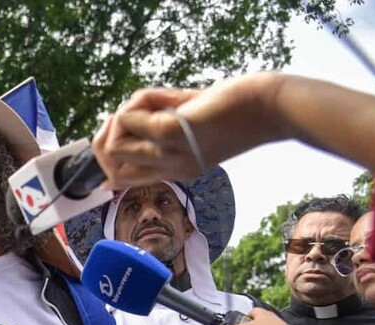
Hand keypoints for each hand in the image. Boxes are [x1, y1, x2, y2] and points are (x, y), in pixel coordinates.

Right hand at [93, 73, 284, 189]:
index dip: (105, 165)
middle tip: (127, 111)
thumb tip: (119, 118)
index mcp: (177, 171)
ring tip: (154, 100)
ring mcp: (170, 154)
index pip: (124, 179)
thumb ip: (159, 122)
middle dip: (108, 132)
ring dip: (122, 116)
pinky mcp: (172, 132)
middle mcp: (171, 169)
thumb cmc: (237, 110)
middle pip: (111, 163)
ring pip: (113, 145)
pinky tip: (169, 96)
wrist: (271, 108)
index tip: (104, 147)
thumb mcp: (193, 122)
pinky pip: (130, 119)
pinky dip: (140, 101)